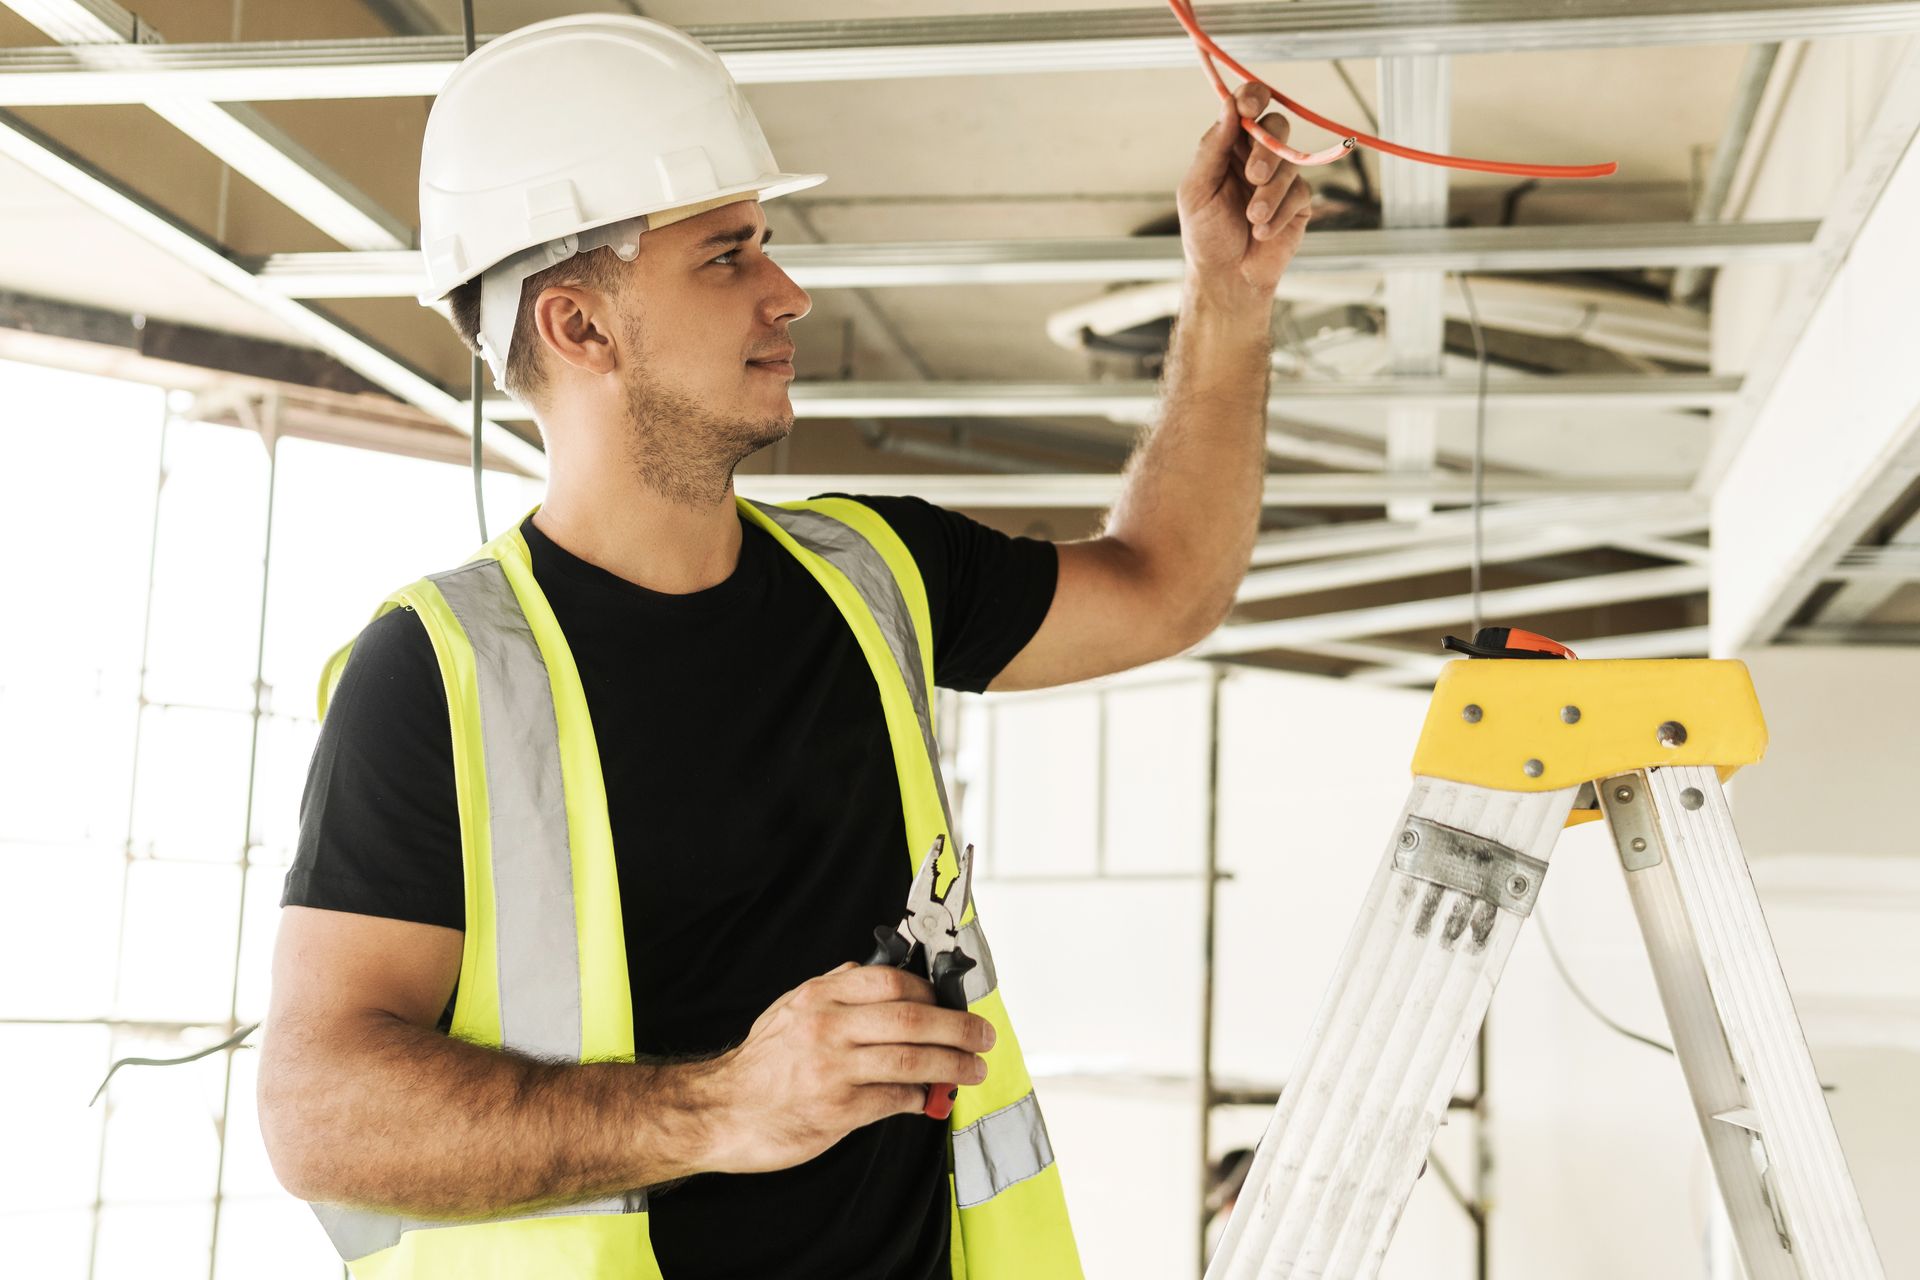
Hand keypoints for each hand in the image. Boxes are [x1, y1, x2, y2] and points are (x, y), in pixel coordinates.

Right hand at [703, 962, 994, 1173]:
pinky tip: (930, 1097)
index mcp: (821, 997)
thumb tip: (881, 974)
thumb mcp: (791, 1009)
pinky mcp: (837, 1110)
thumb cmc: (761, 1063)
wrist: (720, 1110)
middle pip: (914, 1020)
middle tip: (983, 1036)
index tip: (953, 1003)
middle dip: (960, 1029)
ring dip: (953, 1065)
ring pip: (913, 1060)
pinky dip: (920, 1097)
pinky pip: (895, 1100)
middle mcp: (829, 1027)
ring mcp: (833, 1070)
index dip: (934, 993)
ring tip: (974, 1069)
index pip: (894, 982)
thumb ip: (836, 989)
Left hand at [1177, 81, 1313, 302]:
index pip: (1246, 108)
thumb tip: (1229, 107)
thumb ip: (1212, 147)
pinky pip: (1300, 193)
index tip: (1249, 107)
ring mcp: (1280, 178)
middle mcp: (1256, 156)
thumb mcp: (1196, 190)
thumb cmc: (1205, 235)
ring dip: (1270, 192)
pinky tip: (1262, 232)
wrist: (1227, 277)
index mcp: (1228, 147)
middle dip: (1266, 149)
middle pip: (1276, 126)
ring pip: (1290, 161)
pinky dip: (1279, 214)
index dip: (1252, 98)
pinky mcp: (1298, 202)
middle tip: (1253, 176)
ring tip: (1252, 218)